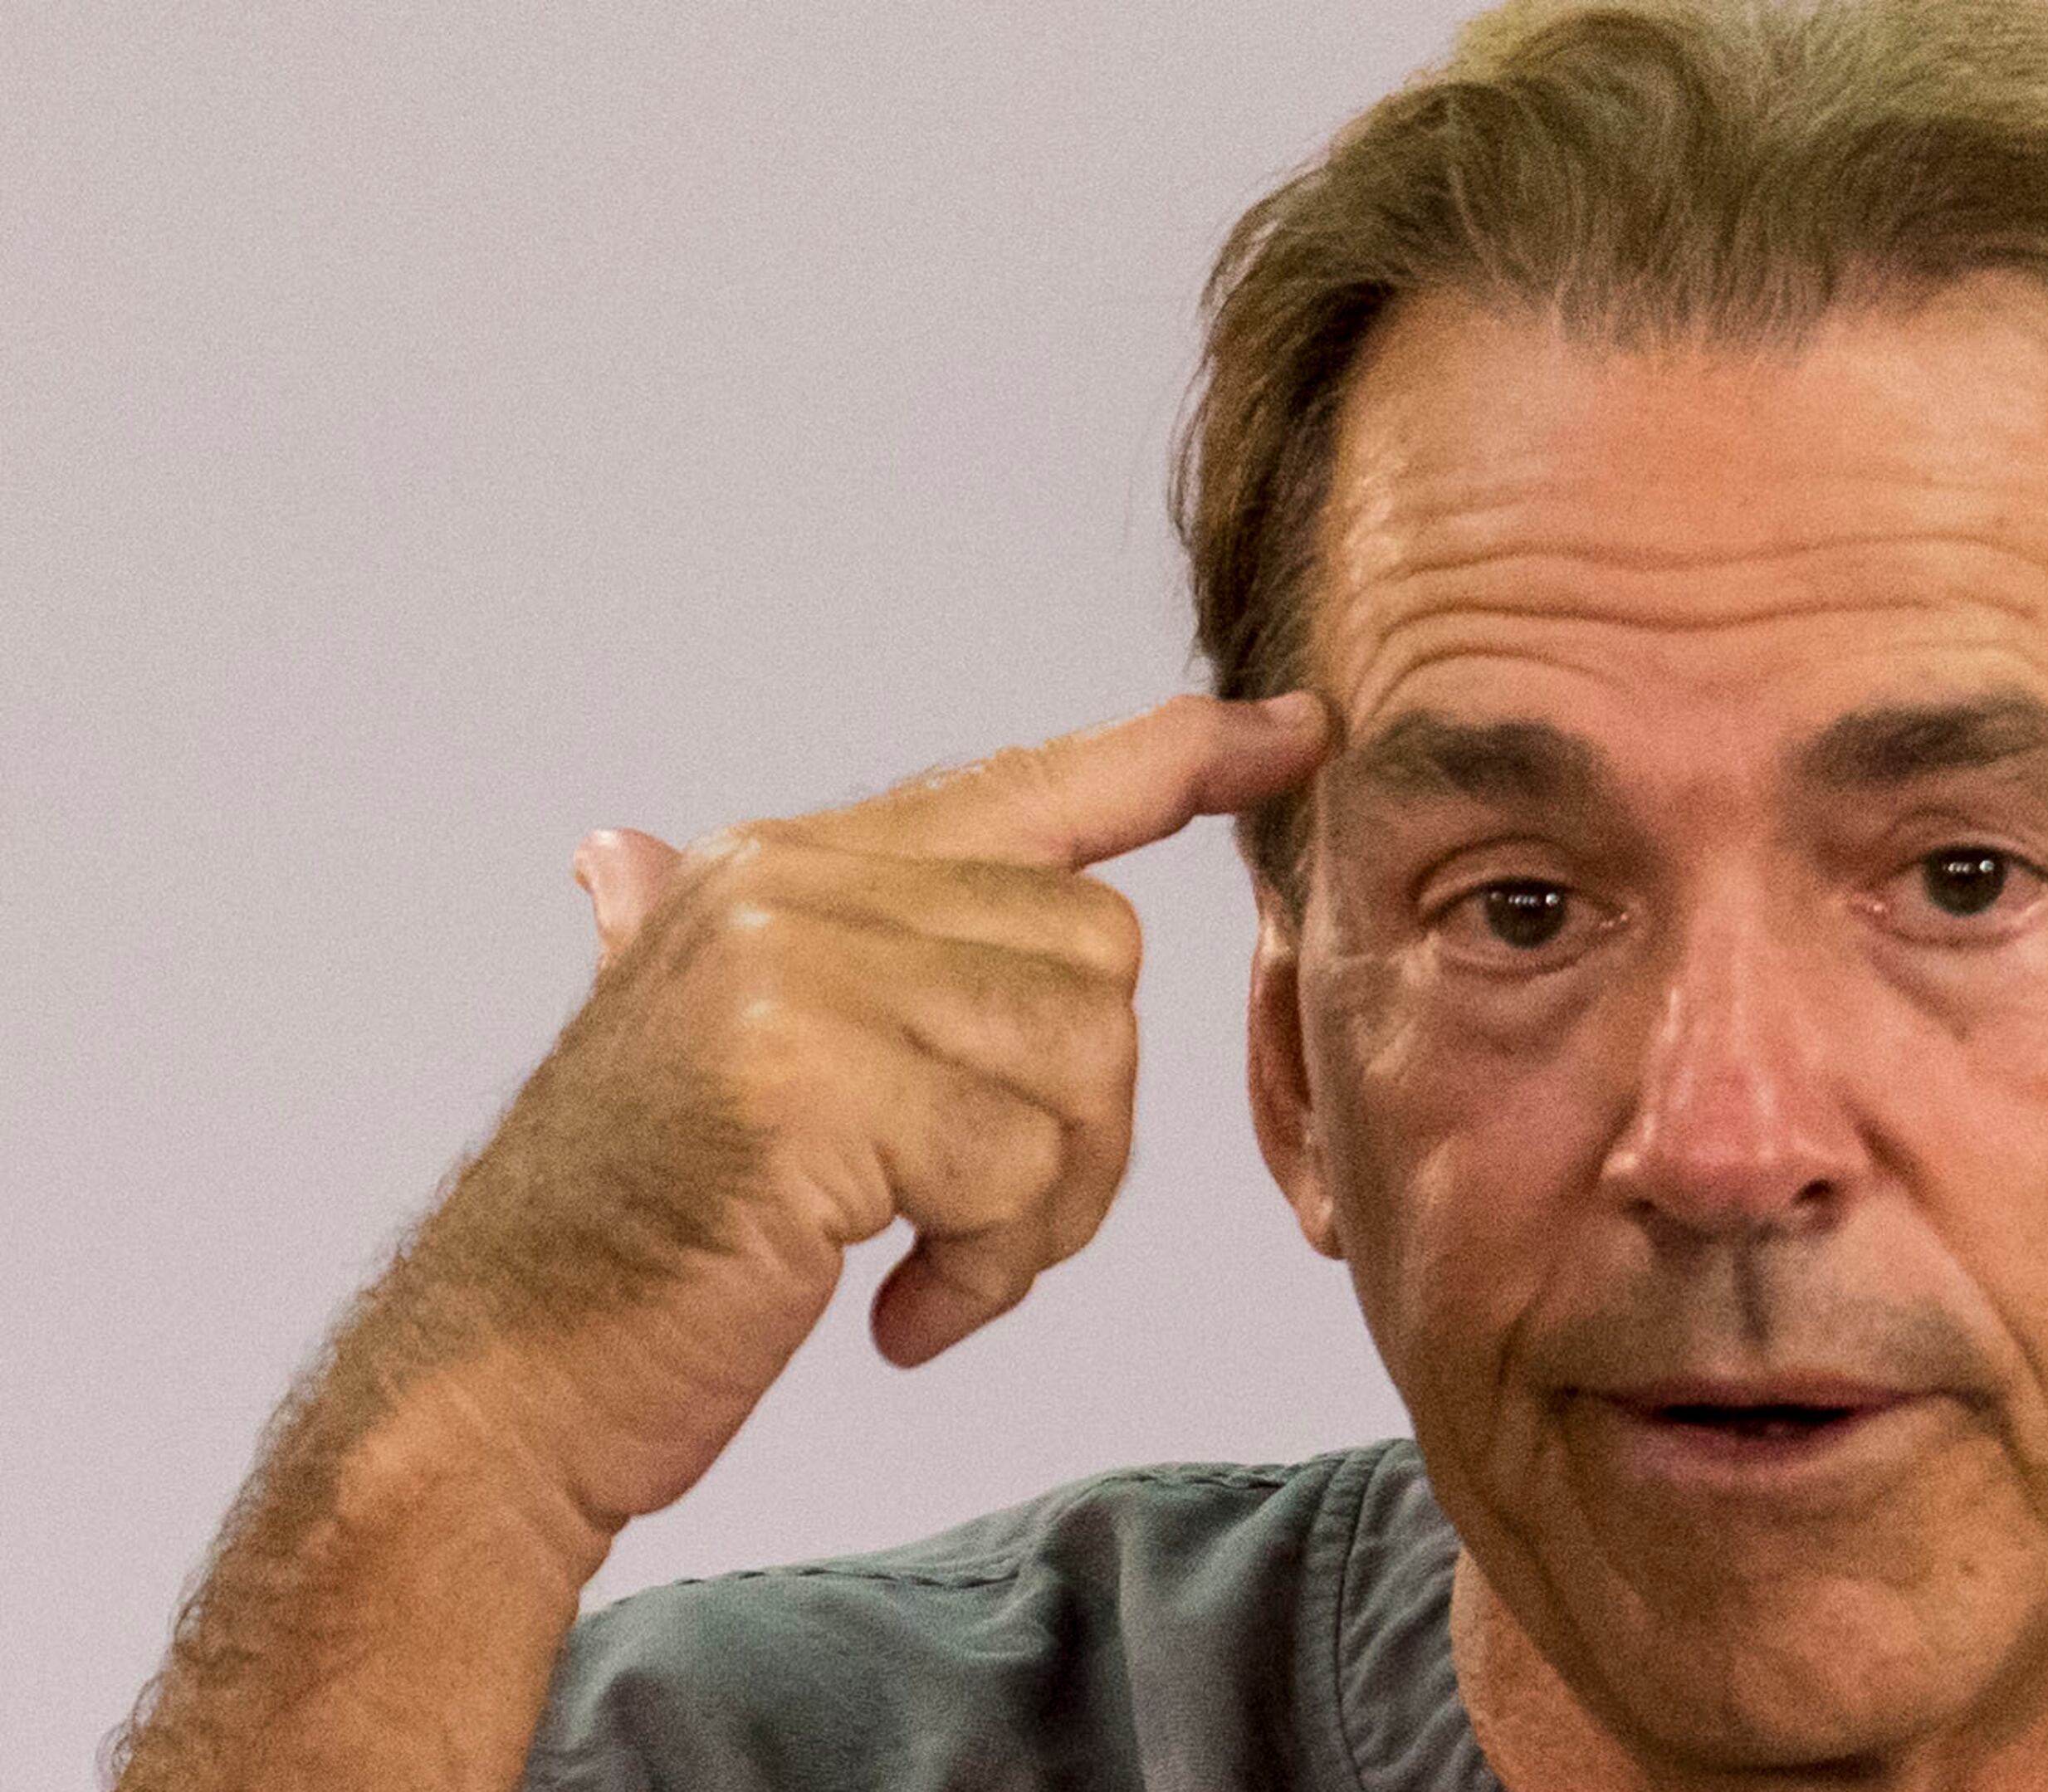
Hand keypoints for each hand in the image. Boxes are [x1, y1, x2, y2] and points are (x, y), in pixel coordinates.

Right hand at [442, 692, 1330, 1526]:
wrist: (497, 1378)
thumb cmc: (624, 1240)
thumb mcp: (695, 1057)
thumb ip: (721, 958)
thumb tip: (621, 855)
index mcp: (790, 869)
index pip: (1034, 784)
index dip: (1178, 758)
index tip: (1293, 735)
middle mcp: (798, 889)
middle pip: (1100, 961)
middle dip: (1083, 1126)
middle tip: (977, 1228)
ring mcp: (800, 973)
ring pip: (1080, 1063)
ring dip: (1040, 1209)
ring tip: (927, 1267)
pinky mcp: (812, 1083)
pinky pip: (1022, 1168)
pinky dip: (992, 1268)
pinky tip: (897, 1314)